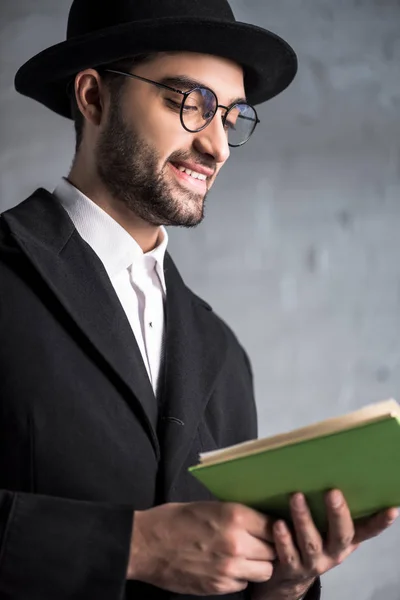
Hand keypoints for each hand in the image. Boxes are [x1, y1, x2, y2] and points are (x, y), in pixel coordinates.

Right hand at [127, 501, 276, 594]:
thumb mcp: (208, 506)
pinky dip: (241, 576)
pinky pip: (244, 583)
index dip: (273, 526)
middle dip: (268, 545)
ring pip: (264, 570)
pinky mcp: (219, 586)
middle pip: (273, 550)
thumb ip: (236, 515)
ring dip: (258, 563)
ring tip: (246, 556)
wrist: (145, 545)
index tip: (270, 526)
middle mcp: (237, 543)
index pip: (273, 525)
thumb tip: (258, 519)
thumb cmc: (173, 519)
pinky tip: (227, 566)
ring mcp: (229, 568)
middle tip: (258, 541)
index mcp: (234, 516)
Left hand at [252, 490, 398, 599]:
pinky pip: (288, 554)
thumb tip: (338, 470)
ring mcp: (313, 562)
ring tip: (296, 497)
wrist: (291, 575)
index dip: (380, 522)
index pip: (368, 531)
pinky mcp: (292, 567)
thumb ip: (334, 511)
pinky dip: (283, 539)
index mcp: (346, 541)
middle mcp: (334, 553)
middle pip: (340, 535)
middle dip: (337, 514)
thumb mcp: (328, 529)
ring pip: (311, 542)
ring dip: (304, 519)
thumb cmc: (313, 540)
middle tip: (332, 492)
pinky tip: (278, 524)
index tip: (392, 509)